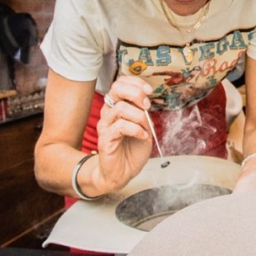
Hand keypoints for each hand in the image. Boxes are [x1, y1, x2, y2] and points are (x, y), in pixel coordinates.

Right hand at [92, 76, 155, 194]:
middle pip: (116, 89)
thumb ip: (143, 112)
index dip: (136, 82)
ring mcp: (106, 125)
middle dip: (136, 93)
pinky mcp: (105, 139)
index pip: (120, 83)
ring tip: (145, 128)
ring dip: (139, 116)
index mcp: (117, 107)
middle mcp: (109, 113)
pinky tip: (142, 136)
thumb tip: (147, 99)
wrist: (121, 173)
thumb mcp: (143, 126)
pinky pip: (120, 126)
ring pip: (121, 108)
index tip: (149, 91)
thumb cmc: (131, 150)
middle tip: (147, 105)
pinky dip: (136, 129)